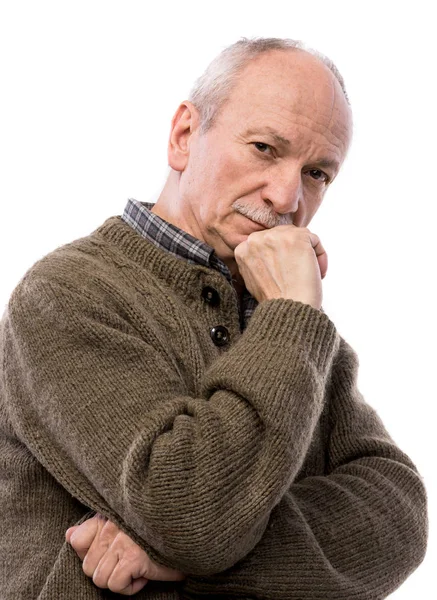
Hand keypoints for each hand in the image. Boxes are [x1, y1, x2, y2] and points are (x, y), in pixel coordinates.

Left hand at [66, 514, 185, 595]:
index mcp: (107, 517)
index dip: (89, 554)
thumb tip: (68, 535)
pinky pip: (116, 585)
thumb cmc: (153, 532)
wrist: (184, 534)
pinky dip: (130, 587)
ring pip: (100, 579)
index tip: (110, 554)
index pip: (76, 540)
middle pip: (87, 567)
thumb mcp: (120, 526)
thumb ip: (92, 530)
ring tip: (136, 568)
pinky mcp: (132, 558)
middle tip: (128, 563)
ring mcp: (121, 542)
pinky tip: (144, 574)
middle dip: (107, 571)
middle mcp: (111, 527)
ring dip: (119, 580)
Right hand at [234, 224, 326, 308]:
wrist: (286, 311)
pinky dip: (320, 256)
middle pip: (282, 235)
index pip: (267, 243)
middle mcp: (256, 238)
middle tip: (299, 275)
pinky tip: (318, 273)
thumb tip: (272, 254)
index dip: (280, 257)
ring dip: (308, 255)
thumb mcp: (253, 278)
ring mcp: (276, 236)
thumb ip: (257, 261)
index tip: (287, 273)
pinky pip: (314, 240)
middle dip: (294, 254)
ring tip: (308, 275)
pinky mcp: (296, 237)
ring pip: (299, 237)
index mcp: (242, 249)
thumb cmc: (274, 301)